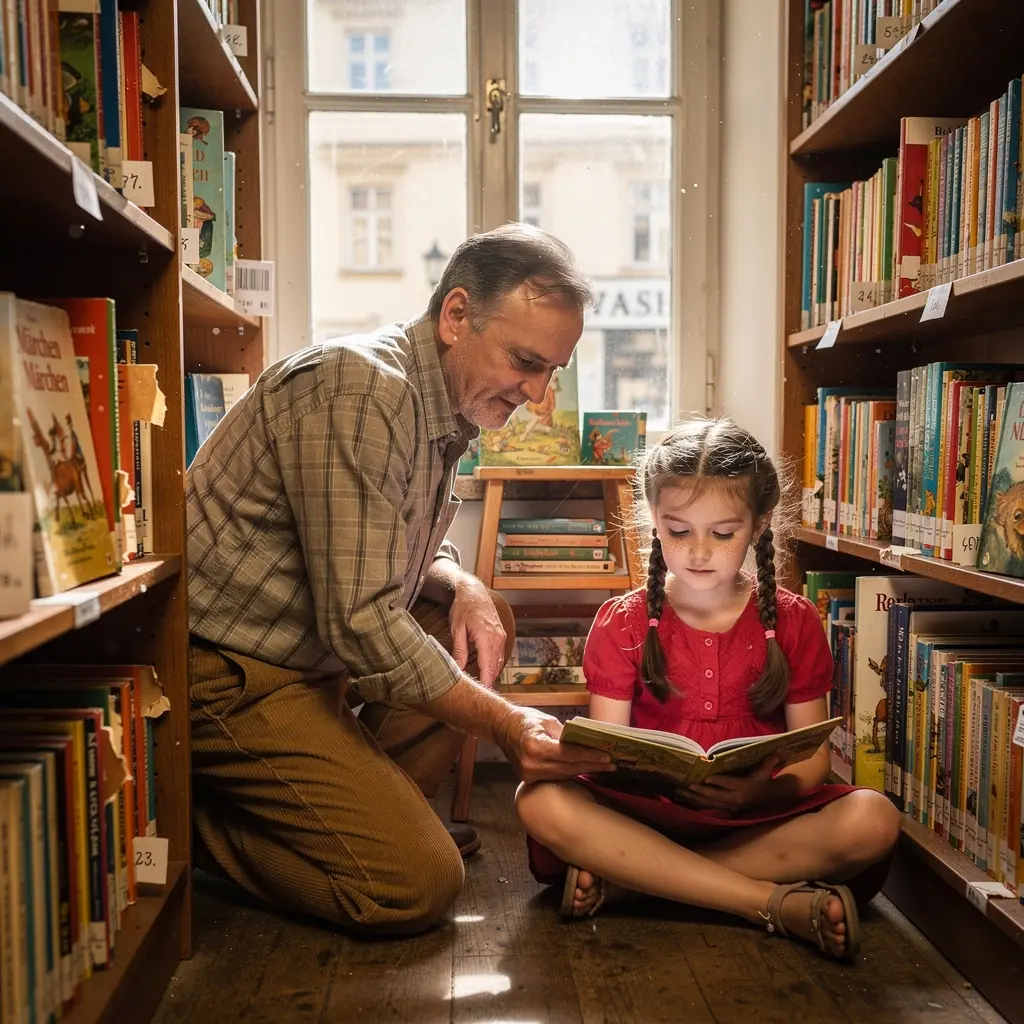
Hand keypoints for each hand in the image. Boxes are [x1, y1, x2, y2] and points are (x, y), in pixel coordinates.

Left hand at [449, 576, 506, 687]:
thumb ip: (459, 651)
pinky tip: (485, 670)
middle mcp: (497, 638)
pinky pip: (499, 654)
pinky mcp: (501, 635)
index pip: (488, 667)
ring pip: (498, 662)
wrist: (474, 591)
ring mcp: (501, 636)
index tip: (481, 695)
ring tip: (480, 685)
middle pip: (495, 667)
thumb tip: (458, 670)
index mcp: (486, 637)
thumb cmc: (463, 608)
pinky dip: (493, 664)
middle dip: (487, 681)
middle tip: (478, 695)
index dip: (485, 682)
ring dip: (491, 673)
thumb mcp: (457, 629)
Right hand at [496, 707, 612, 782]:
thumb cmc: (526, 720)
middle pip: (569, 768)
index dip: (589, 756)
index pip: (569, 754)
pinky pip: (555, 777)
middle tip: (610, 764)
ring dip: (583, 770)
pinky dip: (569, 772)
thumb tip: (587, 743)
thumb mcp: (548, 722)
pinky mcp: (528, 779)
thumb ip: (566, 734)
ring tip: (601, 766)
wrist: (502, 728)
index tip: (606, 756)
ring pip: (564, 775)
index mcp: (536, 746)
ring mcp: (529, 774)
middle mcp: (531, 764)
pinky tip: (583, 769)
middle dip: (592, 765)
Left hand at [672, 756, 781, 815]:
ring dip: (693, 798)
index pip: (730, 784)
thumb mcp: (766, 771)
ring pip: (708, 804)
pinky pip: (707, 808)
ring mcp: (729, 807)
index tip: (707, 778)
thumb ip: (768, 762)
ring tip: (678, 792)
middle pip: (715, 796)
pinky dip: (694, 804)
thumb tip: (776, 752)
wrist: (769, 799)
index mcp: (744, 788)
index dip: (719, 782)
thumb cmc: (764, 780)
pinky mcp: (725, 811)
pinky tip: (682, 800)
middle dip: (700, 791)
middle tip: (688, 785)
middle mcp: (736, 799)